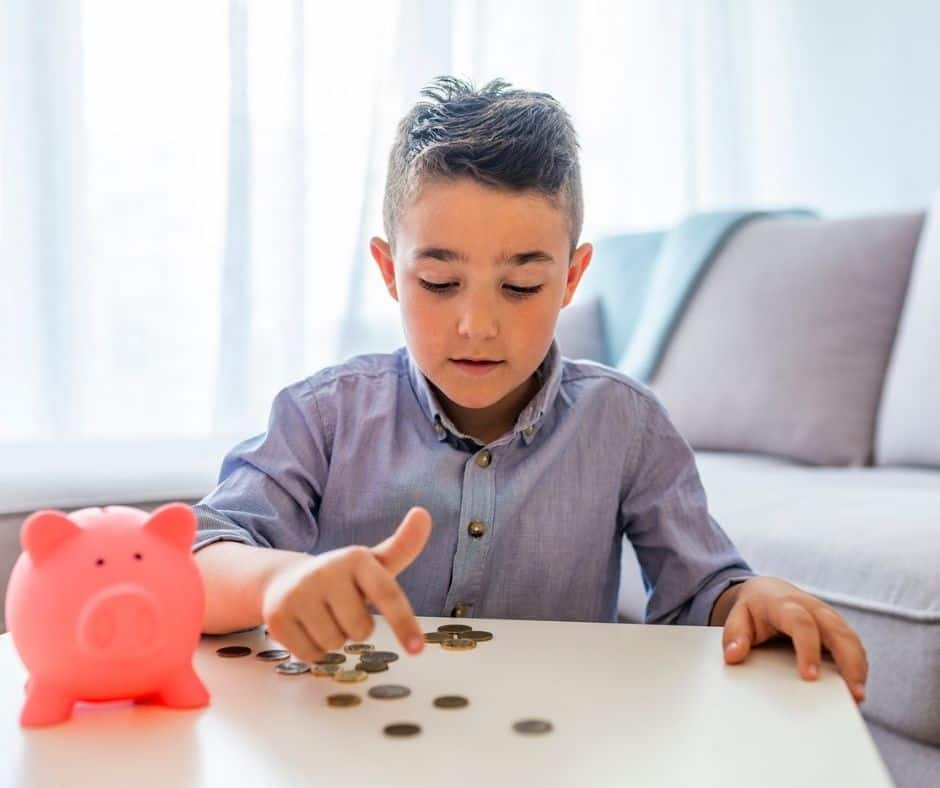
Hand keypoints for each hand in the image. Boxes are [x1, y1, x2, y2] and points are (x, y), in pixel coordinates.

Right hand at [260, 506, 431, 661]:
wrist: (288, 581)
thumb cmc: (343, 577)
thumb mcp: (375, 563)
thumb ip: (403, 546)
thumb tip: (424, 513)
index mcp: (356, 558)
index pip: (387, 594)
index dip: (404, 623)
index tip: (417, 649)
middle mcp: (326, 571)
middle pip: (361, 629)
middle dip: (356, 627)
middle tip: (343, 609)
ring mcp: (299, 593)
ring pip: (335, 643)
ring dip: (334, 638)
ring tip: (323, 616)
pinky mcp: (277, 617)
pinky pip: (311, 654)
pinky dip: (313, 649)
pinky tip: (306, 627)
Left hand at [719, 577, 868, 703]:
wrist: (767, 590)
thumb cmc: (754, 607)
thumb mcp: (737, 616)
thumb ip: (734, 635)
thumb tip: (734, 656)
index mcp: (786, 604)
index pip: (802, 624)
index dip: (808, 649)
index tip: (810, 677)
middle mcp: (813, 608)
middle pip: (838, 632)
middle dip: (849, 662)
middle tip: (853, 694)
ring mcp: (829, 617)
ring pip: (851, 639)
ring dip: (859, 667)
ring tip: (858, 697)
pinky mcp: (838, 628)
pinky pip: (854, 645)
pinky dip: (858, 665)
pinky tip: (856, 687)